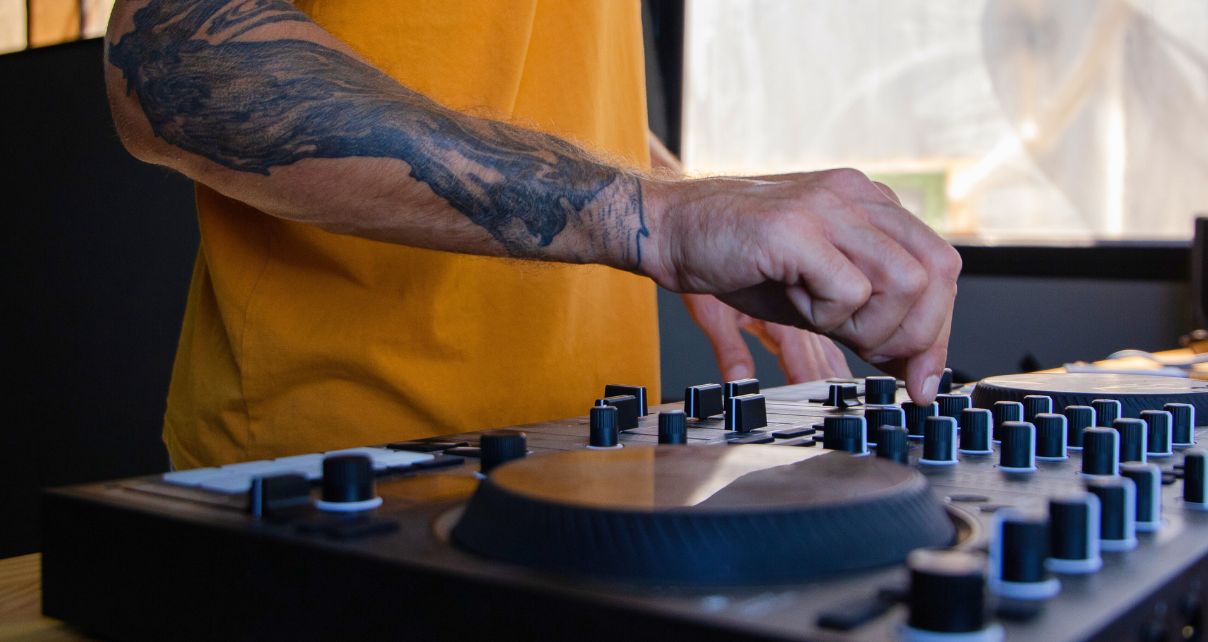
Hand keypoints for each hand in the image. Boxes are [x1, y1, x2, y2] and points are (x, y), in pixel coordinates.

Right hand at [643, 169, 960, 403]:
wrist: (669, 229)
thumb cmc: (735, 259)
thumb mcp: (816, 294)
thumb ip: (867, 318)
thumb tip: (916, 366)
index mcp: (869, 205)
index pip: (940, 266)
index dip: (937, 329)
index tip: (920, 378)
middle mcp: (857, 196)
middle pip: (936, 274)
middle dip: (915, 335)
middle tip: (877, 362)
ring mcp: (828, 207)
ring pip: (905, 282)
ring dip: (872, 326)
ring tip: (824, 324)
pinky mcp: (796, 228)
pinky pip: (849, 290)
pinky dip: (829, 315)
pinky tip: (794, 302)